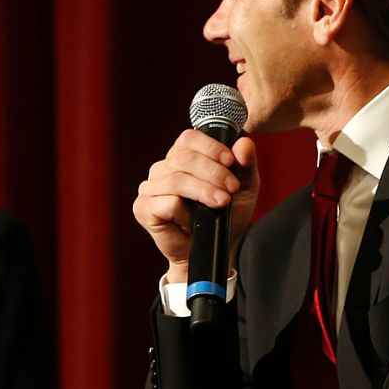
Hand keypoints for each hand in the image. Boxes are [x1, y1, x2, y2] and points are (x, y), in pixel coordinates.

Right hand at [132, 131, 259, 282]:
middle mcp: (162, 169)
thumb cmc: (224, 216)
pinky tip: (192, 221)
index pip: (189, 139)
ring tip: (222, 203)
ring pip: (176, 179)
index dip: (210, 147)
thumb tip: (244, 143)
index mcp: (181, 157)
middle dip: (212, 172)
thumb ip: (245, 164)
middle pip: (183, 157)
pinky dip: (185, 212)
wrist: (212, 250)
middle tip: (231, 188)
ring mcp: (149, 188)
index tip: (230, 162)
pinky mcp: (143, 209)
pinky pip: (166, 202)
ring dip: (203, 191)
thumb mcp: (244, 187)